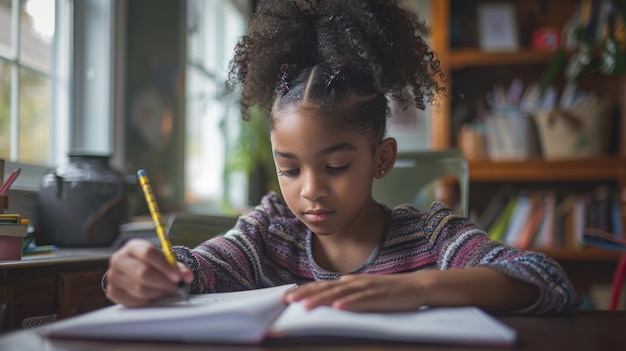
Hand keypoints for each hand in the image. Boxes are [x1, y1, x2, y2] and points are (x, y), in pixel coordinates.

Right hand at [105, 239, 192, 306]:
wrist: (136, 270)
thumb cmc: (152, 264)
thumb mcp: (164, 260)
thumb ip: (177, 267)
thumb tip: (187, 277)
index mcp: (132, 247)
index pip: (148, 253)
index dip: (165, 266)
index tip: (178, 277)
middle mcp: (119, 260)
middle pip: (142, 273)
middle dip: (163, 282)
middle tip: (176, 288)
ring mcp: (113, 277)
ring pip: (139, 289)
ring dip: (158, 293)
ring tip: (167, 291)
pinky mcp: (113, 292)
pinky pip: (134, 301)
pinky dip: (149, 300)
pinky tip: (155, 296)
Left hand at [283, 274, 426, 311]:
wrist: (417, 286)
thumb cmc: (389, 292)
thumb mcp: (364, 292)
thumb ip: (347, 295)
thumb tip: (328, 302)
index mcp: (349, 281)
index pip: (322, 286)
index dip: (304, 291)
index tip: (286, 297)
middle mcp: (354, 282)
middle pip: (326, 289)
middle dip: (305, 295)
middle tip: (287, 301)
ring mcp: (367, 287)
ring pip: (339, 294)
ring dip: (321, 300)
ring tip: (305, 307)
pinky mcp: (379, 295)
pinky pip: (362, 300)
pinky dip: (349, 303)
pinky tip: (338, 307)